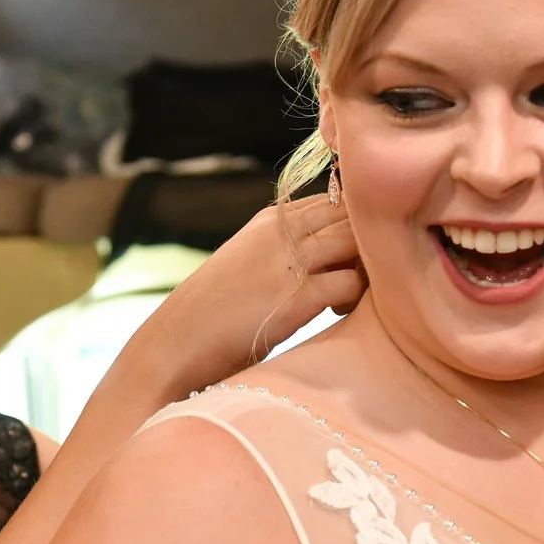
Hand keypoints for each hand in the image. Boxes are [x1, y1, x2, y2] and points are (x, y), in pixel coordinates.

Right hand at [128, 196, 363, 395]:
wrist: (176, 343)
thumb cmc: (214, 311)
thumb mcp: (246, 261)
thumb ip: (283, 247)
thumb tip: (330, 250)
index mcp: (270, 219)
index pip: (334, 200)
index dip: (353, 224)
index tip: (351, 254)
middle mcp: (281, 231)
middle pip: (350, 215)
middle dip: (367, 241)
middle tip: (361, 275)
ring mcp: (289, 261)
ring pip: (356, 241)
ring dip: (365, 267)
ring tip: (346, 295)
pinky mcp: (296, 296)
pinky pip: (350, 282)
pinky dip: (355, 296)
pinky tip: (335, 312)